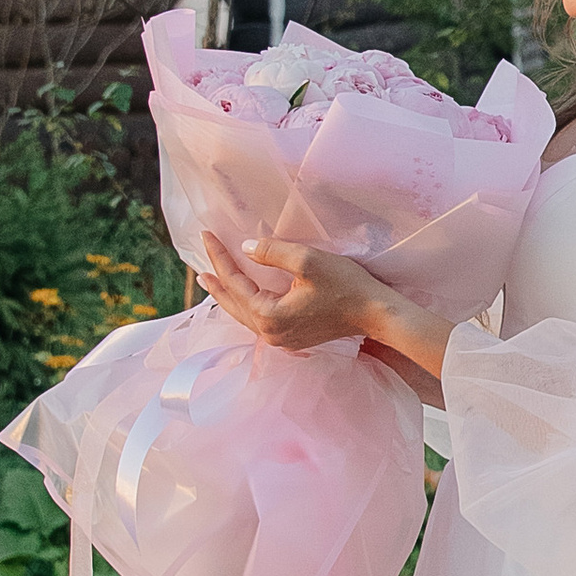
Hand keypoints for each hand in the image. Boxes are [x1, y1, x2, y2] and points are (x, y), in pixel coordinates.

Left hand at [198, 230, 394, 353]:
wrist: (375, 314)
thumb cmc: (346, 286)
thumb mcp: (308, 261)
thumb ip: (272, 252)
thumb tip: (245, 248)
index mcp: (269, 316)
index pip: (235, 282)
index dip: (220, 257)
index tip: (207, 235)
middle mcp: (270, 334)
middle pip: (233, 304)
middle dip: (217, 280)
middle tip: (200, 262)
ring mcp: (281, 340)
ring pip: (244, 315)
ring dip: (228, 296)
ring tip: (212, 280)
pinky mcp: (293, 339)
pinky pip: (259, 321)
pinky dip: (246, 305)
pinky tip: (243, 297)